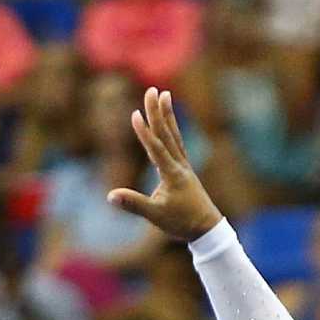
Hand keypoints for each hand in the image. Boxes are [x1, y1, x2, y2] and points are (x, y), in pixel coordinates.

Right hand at [110, 87, 223, 243]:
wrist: (208, 229)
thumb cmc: (182, 223)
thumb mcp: (156, 216)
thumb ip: (134, 204)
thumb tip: (111, 196)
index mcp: (172, 174)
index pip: (155, 149)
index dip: (144, 132)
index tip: (134, 114)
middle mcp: (180, 165)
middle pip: (166, 134)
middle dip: (157, 112)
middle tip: (151, 89)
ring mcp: (183, 166)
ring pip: (173, 135)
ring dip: (167, 115)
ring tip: (165, 94)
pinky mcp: (184, 170)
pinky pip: (176, 144)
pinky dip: (171, 130)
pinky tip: (167, 122)